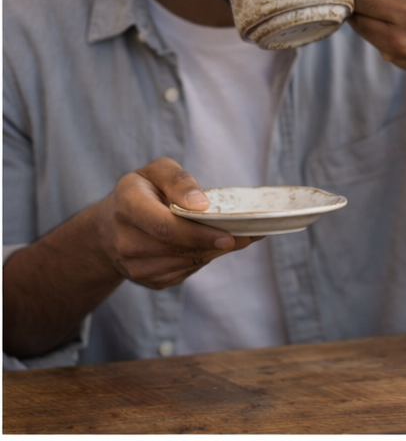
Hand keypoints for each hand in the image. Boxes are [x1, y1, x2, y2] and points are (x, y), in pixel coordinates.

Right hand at [95, 157, 255, 289]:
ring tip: (238, 237)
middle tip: (249, 235)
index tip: (229, 234)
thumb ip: (179, 180)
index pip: (165, 226)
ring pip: (185, 263)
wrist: (109, 227)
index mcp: (128, 206)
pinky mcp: (149, 281)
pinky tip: (212, 246)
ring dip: (213, 252)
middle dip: (216, 243)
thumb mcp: (156, 171)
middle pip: (178, 248)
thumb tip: (201, 204)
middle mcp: (126, 241)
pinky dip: (203, 258)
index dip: (198, 234)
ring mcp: (135, 267)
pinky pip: (184, 272)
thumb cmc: (140, 191)